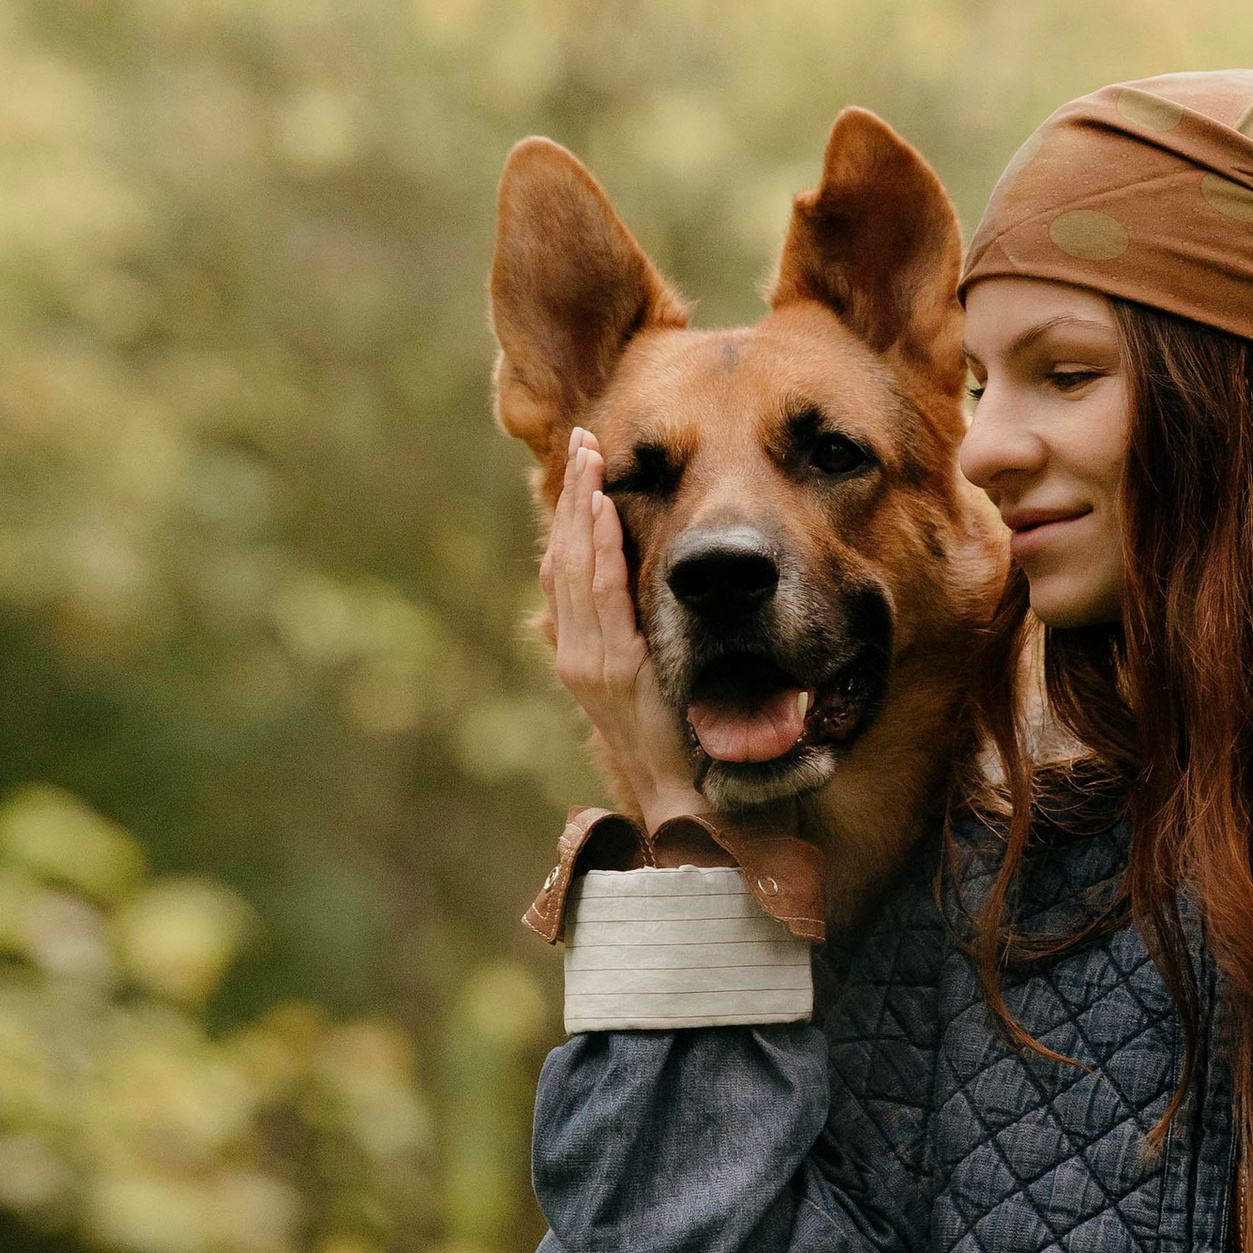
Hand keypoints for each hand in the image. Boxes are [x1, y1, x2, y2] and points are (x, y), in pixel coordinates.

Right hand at [540, 428, 706, 831]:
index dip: (577, 521)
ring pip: (577, 568)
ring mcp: (591, 661)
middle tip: (588, 444)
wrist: (685, 808)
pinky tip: (607, 510)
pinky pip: (603, 596)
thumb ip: (640, 651)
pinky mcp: (611, 670)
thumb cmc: (682, 755)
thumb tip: (639, 611)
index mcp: (587, 657)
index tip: (589, 473)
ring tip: (592, 460)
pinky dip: (601, 549)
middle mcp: (580, 655)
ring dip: (584, 510)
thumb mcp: (655, 692)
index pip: (572, 574)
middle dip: (576, 499)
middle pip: (566, 559)